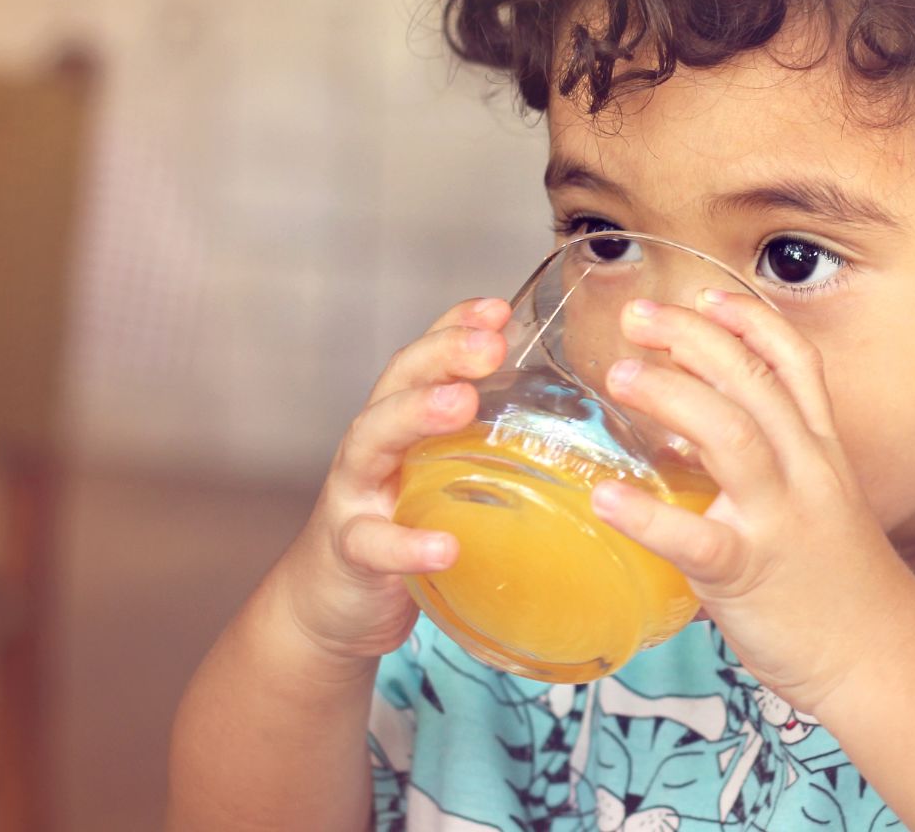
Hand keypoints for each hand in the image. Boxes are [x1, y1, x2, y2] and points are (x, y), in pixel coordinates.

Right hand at [273, 297, 509, 669]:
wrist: (333, 605)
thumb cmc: (401, 530)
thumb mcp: (441, 479)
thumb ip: (486, 452)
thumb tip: (580, 435)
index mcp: (402, 424)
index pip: (425, 360)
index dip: (455, 327)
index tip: (498, 308)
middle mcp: (374, 447)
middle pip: (398, 382)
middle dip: (442, 355)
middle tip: (489, 345)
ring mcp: (355, 496)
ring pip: (373, 440)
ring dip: (416, 415)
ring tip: (460, 404)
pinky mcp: (350, 553)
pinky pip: (374, 544)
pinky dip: (407, 545)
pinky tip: (443, 547)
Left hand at [591, 290, 914, 713]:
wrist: (883, 661)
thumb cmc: (840, 586)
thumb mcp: (821, 505)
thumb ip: (770, 466)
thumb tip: (691, 435)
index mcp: (822, 454)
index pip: (794, 365)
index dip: (750, 321)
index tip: (704, 295)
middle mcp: (807, 474)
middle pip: (753, 383)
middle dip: (695, 339)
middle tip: (637, 318)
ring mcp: (781, 522)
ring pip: (732, 437)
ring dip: (672, 396)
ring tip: (619, 375)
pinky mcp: (751, 575)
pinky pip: (696, 540)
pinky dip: (649, 516)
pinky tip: (607, 498)